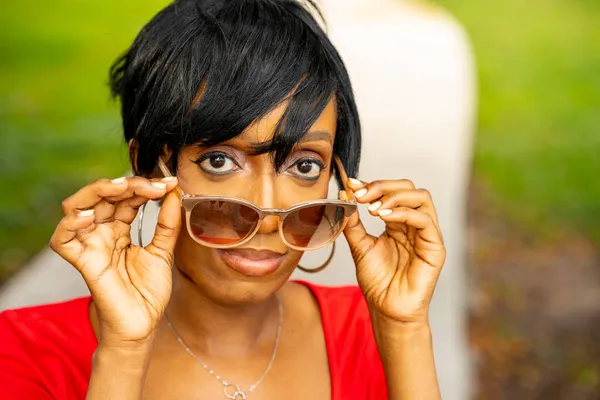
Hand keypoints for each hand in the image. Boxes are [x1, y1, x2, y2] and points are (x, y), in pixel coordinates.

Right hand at [49, 176, 180, 347]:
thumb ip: (167, 223)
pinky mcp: (82, 263)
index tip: (169, 183)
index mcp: (119, 228)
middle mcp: (102, 233)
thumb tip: (173, 192)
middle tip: (153, 185)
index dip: (144, 187)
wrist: (143, 324)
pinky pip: (62, 239)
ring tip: (124, 188)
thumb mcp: (163, 251)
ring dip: (98, 192)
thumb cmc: (148, 291)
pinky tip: (90, 215)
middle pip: (102, 196)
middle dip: (127, 184)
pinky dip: (71, 224)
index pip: (125, 198)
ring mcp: (90, 246)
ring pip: (77, 207)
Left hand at [343, 179, 445, 324]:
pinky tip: (383, 217)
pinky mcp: (435, 247)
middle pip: (408, 187)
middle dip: (382, 186)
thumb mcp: (360, 246)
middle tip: (360, 195)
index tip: (350, 185)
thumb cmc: (377, 282)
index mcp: (398, 222)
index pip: (391, 191)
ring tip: (372, 208)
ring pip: (420, 197)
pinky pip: (425, 220)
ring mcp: (427, 234)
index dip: (371, 185)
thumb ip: (353, 223)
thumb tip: (344, 196)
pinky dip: (403, 213)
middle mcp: (414, 224)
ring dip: (393, 197)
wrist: (387, 309)